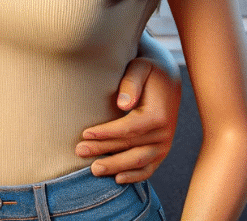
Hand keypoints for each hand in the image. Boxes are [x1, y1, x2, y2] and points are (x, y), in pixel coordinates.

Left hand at [74, 56, 180, 182]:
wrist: (167, 79)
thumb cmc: (147, 71)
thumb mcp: (140, 67)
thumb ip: (131, 83)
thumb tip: (122, 104)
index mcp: (159, 114)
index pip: (130, 128)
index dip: (107, 133)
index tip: (86, 133)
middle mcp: (164, 133)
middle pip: (131, 147)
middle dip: (103, 150)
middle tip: (79, 151)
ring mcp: (164, 144)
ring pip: (139, 162)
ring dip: (116, 167)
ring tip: (93, 169)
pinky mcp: (161, 151)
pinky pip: (149, 169)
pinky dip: (134, 176)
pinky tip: (117, 179)